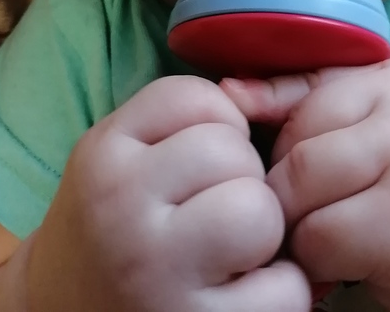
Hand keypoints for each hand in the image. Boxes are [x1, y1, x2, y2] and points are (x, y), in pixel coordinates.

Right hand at [26, 76, 310, 311]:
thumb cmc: (113, 222)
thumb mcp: (121, 151)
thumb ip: (182, 113)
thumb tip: (260, 101)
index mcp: (104, 154)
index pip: (196, 98)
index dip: (218, 121)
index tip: (200, 156)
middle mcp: (120, 210)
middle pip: (232, 151)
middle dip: (240, 174)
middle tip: (212, 207)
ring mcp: (155, 276)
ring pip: (260, 211)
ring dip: (262, 227)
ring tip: (229, 246)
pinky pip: (284, 288)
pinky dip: (278, 289)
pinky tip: (238, 292)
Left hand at [222, 60, 389, 311]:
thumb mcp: (371, 123)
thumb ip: (303, 100)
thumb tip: (226, 89)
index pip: (298, 103)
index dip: (285, 149)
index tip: (298, 179)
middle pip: (295, 151)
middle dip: (285, 192)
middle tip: (305, 215)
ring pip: (300, 195)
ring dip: (299, 228)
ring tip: (326, 235)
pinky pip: (322, 240)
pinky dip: (320, 261)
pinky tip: (346, 260)